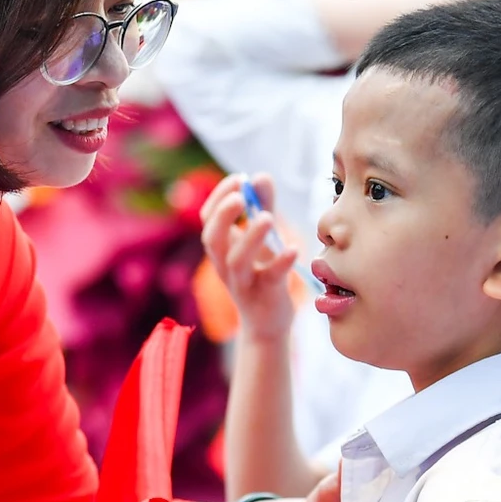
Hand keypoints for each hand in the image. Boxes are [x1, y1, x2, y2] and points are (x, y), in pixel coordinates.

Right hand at [199, 173, 297, 345]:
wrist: (267, 325)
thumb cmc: (261, 276)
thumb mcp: (261, 239)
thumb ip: (262, 207)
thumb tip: (261, 176)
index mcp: (221, 249)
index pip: (207, 218)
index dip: (218, 197)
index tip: (239, 179)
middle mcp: (225, 266)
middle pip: (212, 239)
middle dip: (223, 215)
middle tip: (241, 196)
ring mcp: (243, 284)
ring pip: (236, 261)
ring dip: (250, 237)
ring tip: (268, 217)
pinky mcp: (265, 297)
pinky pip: (270, 279)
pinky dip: (280, 263)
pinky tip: (293, 249)